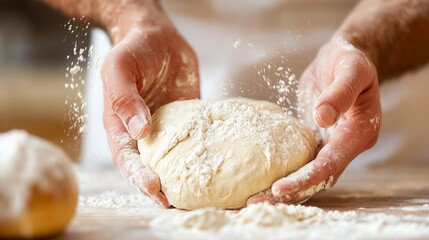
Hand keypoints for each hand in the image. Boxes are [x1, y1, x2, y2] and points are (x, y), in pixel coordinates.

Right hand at [101, 9, 199, 206]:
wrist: (157, 37)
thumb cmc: (133, 50)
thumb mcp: (120, 68)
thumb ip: (124, 97)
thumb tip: (139, 130)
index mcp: (120, 125)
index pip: (127, 158)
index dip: (139, 176)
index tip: (155, 188)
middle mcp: (143, 132)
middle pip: (149, 166)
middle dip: (161, 187)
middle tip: (177, 202)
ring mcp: (166, 128)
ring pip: (173, 159)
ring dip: (183, 177)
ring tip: (199, 194)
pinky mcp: (187, 121)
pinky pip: (195, 139)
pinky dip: (202, 154)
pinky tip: (216, 164)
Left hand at [248, 36, 380, 204]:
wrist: (344, 58)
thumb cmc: (351, 61)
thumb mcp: (351, 69)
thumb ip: (340, 93)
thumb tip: (322, 118)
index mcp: (359, 133)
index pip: (331, 164)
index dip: (306, 178)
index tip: (279, 188)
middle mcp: (346, 145)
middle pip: (318, 177)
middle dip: (290, 192)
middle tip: (256, 202)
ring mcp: (330, 144)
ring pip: (308, 173)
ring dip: (284, 188)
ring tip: (254, 198)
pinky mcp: (315, 139)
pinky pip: (300, 160)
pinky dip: (284, 171)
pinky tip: (261, 178)